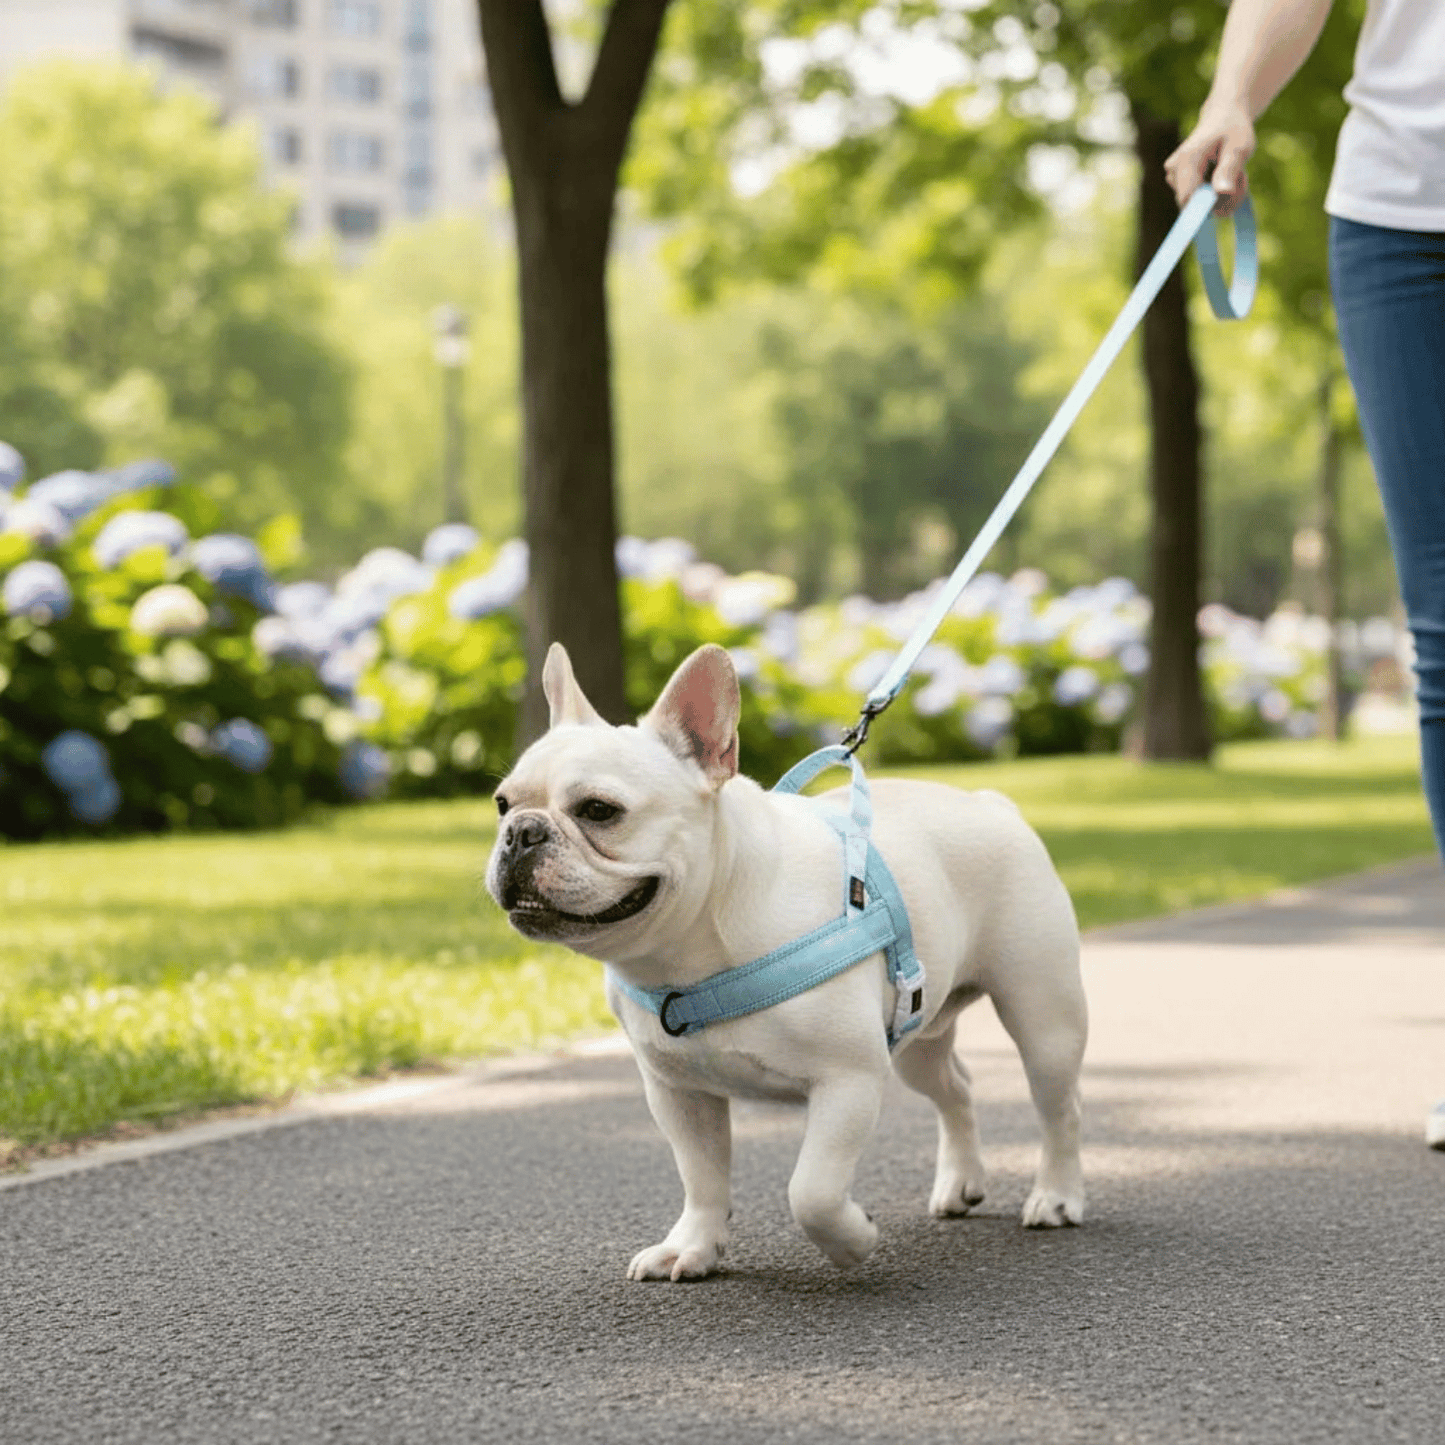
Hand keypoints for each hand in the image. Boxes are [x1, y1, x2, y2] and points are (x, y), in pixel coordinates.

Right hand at [1164, 98, 1255, 214]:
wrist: (1223, 116)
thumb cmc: (1233, 129)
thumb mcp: (1239, 146)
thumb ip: (1229, 169)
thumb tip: (1222, 193)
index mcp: (1187, 161)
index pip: (1188, 199)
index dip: (1205, 211)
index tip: (1224, 210)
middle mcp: (1174, 172)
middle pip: (1195, 205)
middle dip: (1223, 199)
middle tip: (1243, 177)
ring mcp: (1173, 179)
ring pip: (1199, 206)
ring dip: (1222, 197)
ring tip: (1235, 172)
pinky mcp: (1178, 184)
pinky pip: (1198, 201)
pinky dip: (1216, 195)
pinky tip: (1223, 176)